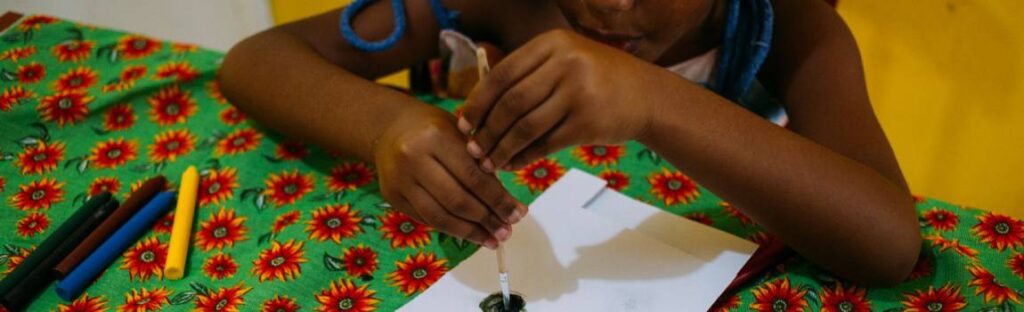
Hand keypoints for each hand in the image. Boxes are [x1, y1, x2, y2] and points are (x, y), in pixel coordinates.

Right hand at [374, 104, 525, 248]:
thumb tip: (510, 206)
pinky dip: (451, 229)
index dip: (498, 200)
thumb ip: (483, 163)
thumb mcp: (461, 133)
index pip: (474, 177)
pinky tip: (470, 233)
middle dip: (487, 220)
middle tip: (507, 232)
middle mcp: (413, 157)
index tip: (519, 214)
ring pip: (440, 216)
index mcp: (436, 136)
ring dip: (470, 233)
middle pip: (457, 200)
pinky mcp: (391, 196)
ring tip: (492, 240)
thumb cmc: (435, 128)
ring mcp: (398, 179)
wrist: (389, 128)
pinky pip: (426, 220)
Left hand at [460, 29, 675, 170]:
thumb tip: (476, 104)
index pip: (502, 74)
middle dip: (487, 130)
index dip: (479, 101)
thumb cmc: (597, 80)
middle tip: (473, 149)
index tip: (464, 122)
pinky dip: (525, 157)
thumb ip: (528, 73)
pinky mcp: (588, 123)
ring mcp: (579, 92)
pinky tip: (514, 165)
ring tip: (489, 162)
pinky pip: (545, 144)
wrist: (647, 96)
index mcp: (553, 43)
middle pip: (511, 102)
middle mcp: (566, 63)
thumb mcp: (566, 59)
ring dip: (502, 148)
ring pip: (525, 126)